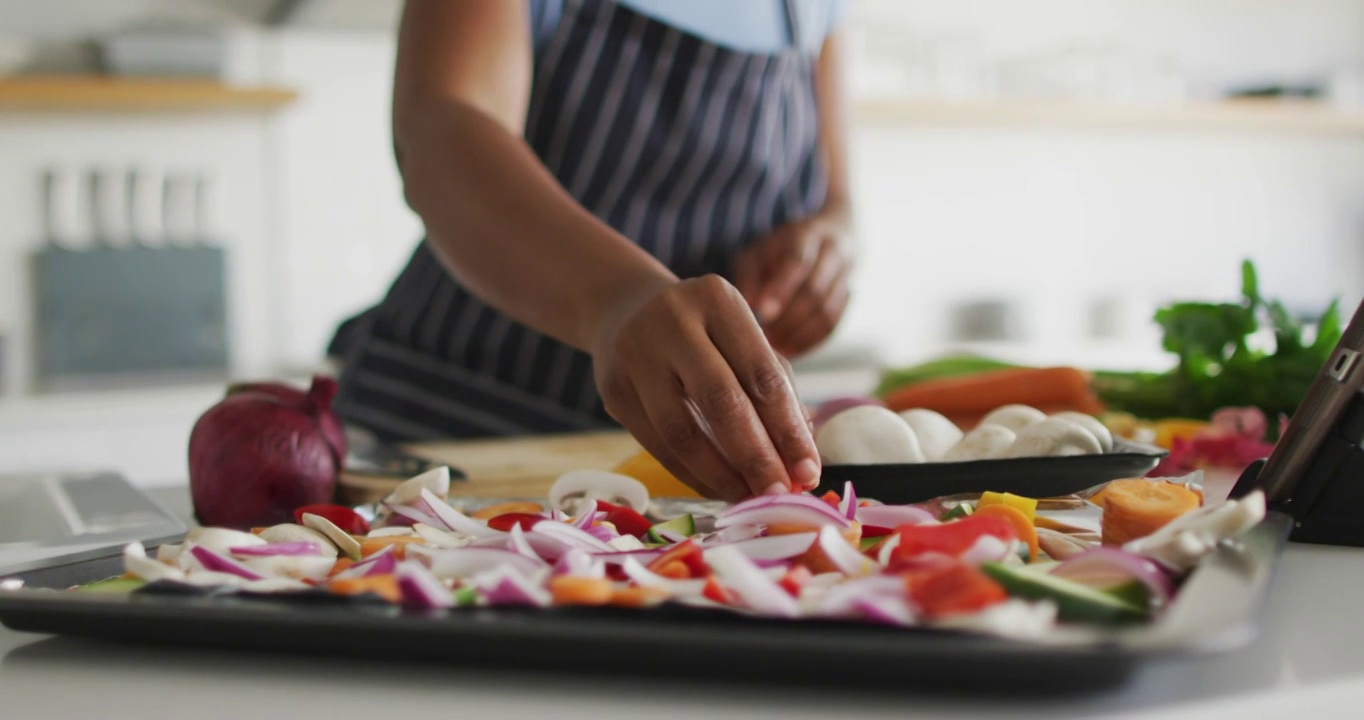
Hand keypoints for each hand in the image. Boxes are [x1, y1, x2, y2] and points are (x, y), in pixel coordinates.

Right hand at [590, 275, 821, 501]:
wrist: (626, 310)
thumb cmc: (704, 332)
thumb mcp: (742, 339)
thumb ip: (776, 390)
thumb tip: (801, 458)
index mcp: (718, 300)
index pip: (762, 374)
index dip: (788, 429)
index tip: (808, 471)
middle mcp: (673, 320)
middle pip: (721, 402)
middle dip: (756, 458)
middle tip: (779, 494)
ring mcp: (635, 354)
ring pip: (682, 432)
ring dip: (721, 475)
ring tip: (749, 498)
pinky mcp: (613, 389)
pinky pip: (657, 445)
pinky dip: (691, 474)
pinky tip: (717, 488)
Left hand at [735, 205, 853, 358]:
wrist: (828, 236)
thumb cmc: (781, 248)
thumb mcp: (758, 251)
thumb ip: (750, 275)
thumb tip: (750, 305)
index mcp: (807, 235)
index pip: (798, 262)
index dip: (782, 289)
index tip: (764, 314)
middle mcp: (833, 254)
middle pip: (816, 290)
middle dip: (788, 319)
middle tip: (764, 337)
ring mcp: (845, 277)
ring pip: (827, 312)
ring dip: (799, 334)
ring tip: (774, 347)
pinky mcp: (847, 300)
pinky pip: (833, 326)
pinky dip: (810, 341)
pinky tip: (789, 350)